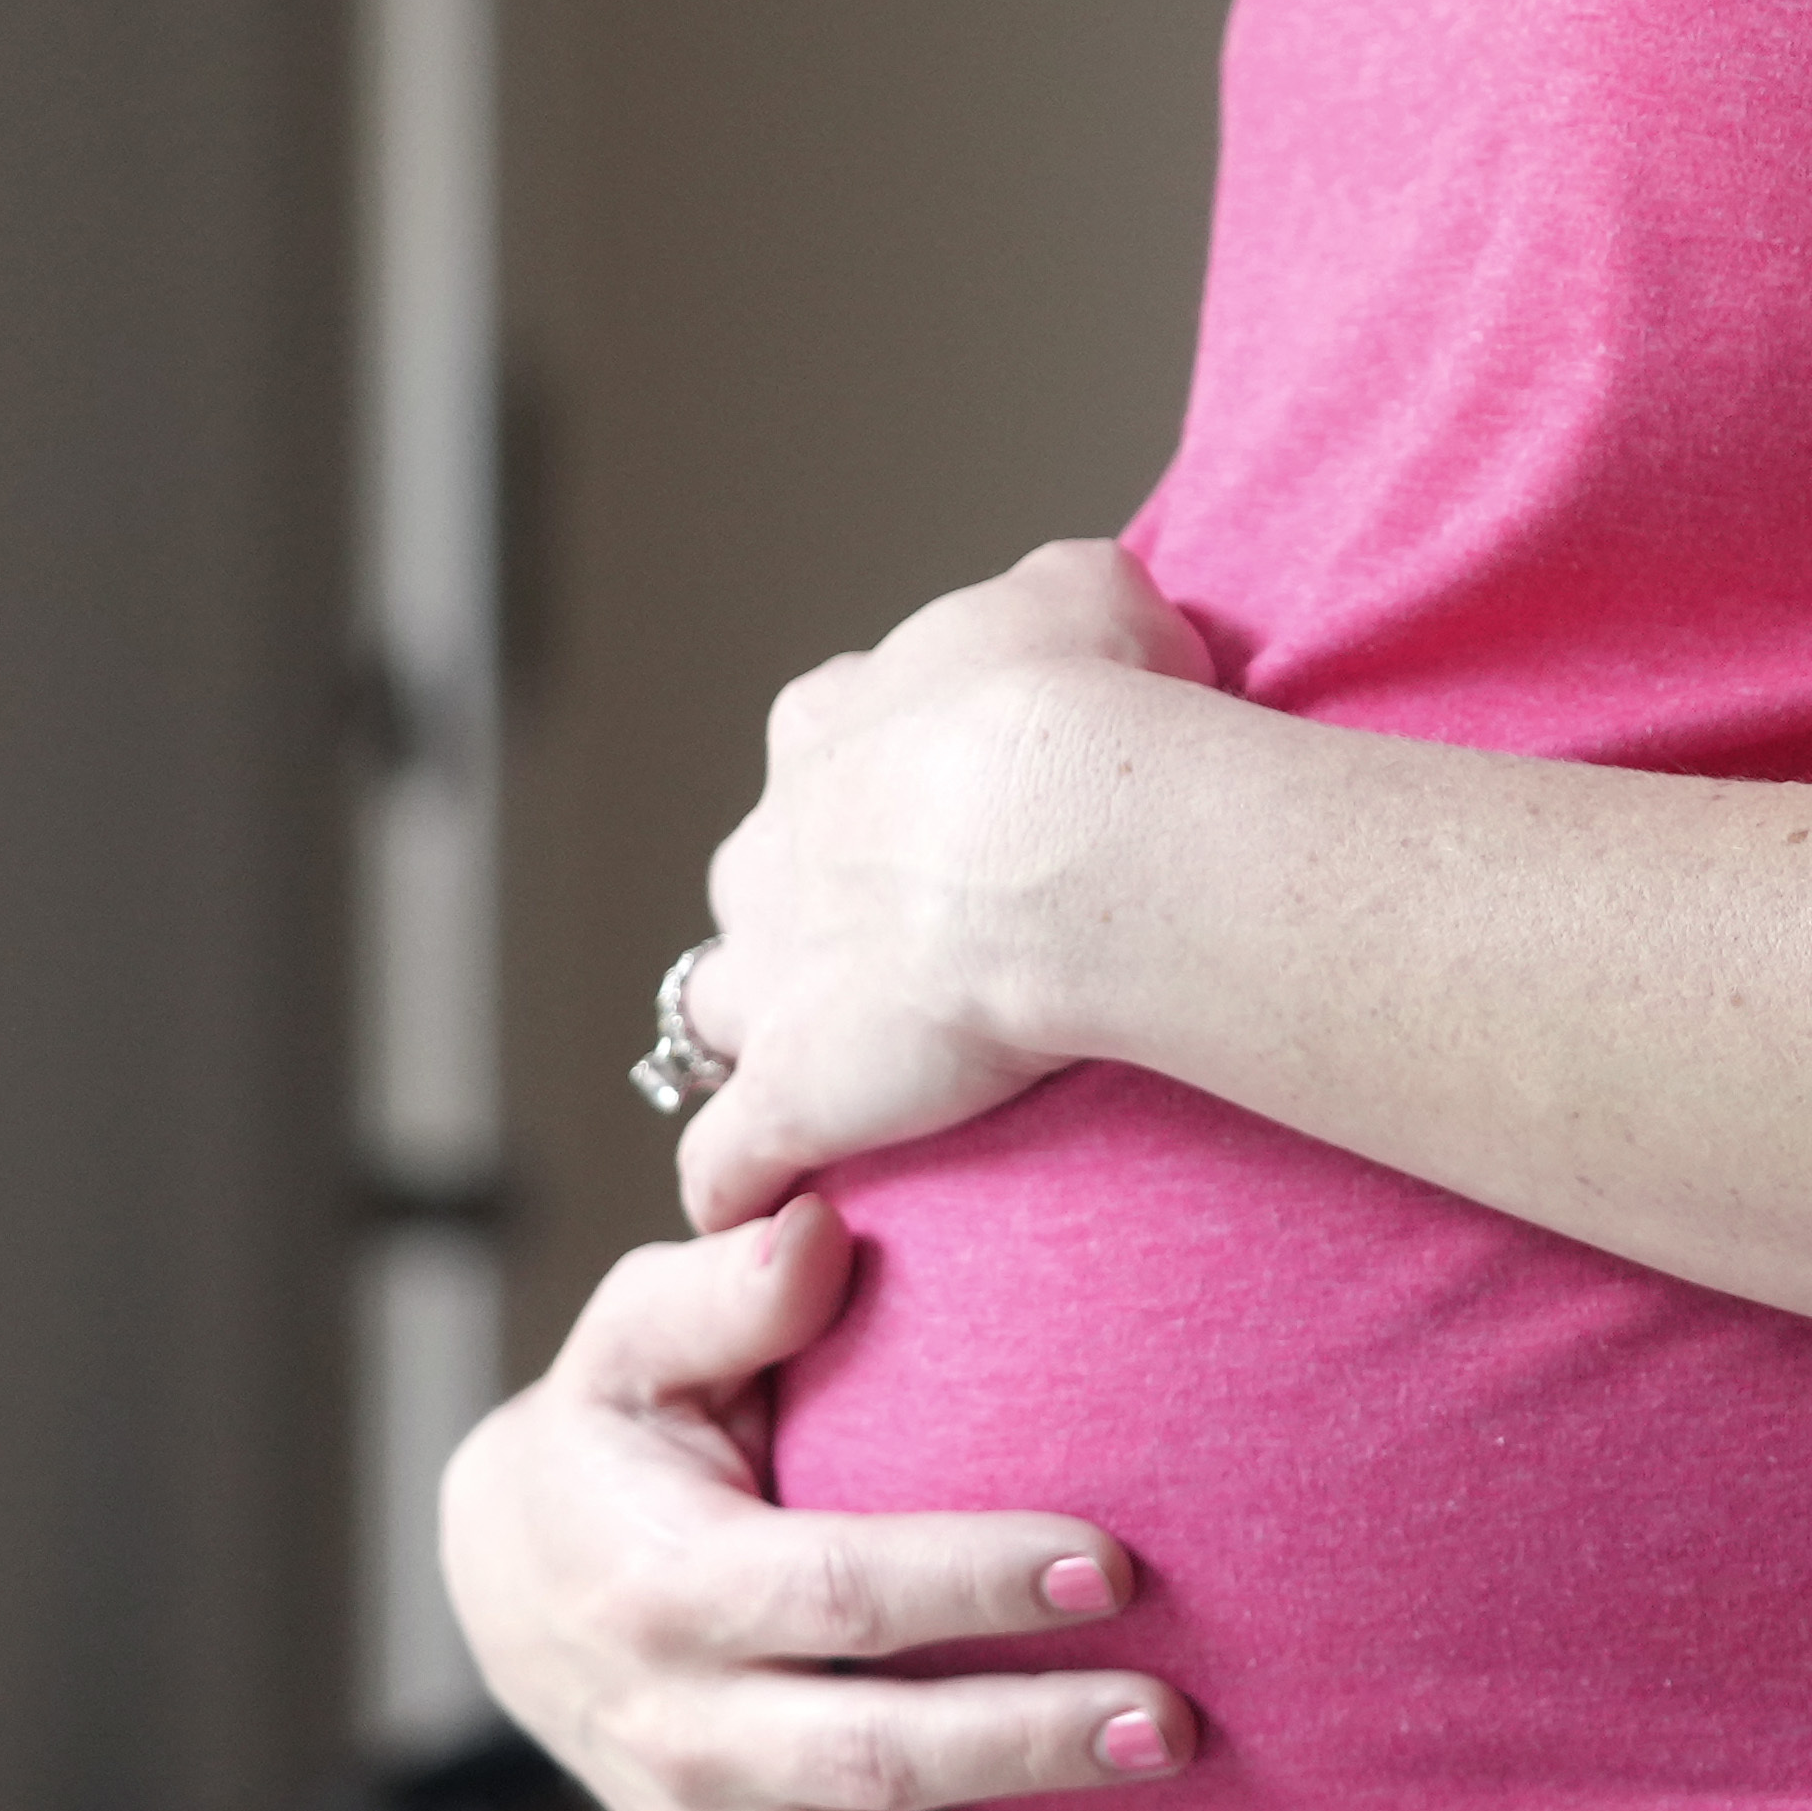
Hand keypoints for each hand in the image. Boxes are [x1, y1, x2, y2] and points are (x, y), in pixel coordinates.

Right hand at [439, 1201, 1196, 1810]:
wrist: (511, 1587)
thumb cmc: (611, 1437)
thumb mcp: (629, 1341)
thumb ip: (720, 1286)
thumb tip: (819, 1229)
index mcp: (668, 1588)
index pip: (838, 1594)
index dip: (971, 1583)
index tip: (1112, 1563)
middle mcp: (687, 1735)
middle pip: (874, 1763)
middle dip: (1027, 1749)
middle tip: (1173, 1724)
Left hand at [680, 539, 1219, 1233]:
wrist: (1057, 825)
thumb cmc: (1085, 702)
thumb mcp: (1089, 594)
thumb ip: (1067, 600)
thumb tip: (1088, 615)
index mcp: (830, 725)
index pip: (823, 745)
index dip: (881, 784)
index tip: (955, 812)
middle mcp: (772, 845)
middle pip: (761, 880)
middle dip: (812, 911)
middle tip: (919, 946)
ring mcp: (767, 977)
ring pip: (721, 1012)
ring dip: (767, 1041)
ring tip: (846, 1083)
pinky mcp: (783, 1096)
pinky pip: (726, 1165)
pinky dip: (745, 1190)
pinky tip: (787, 1216)